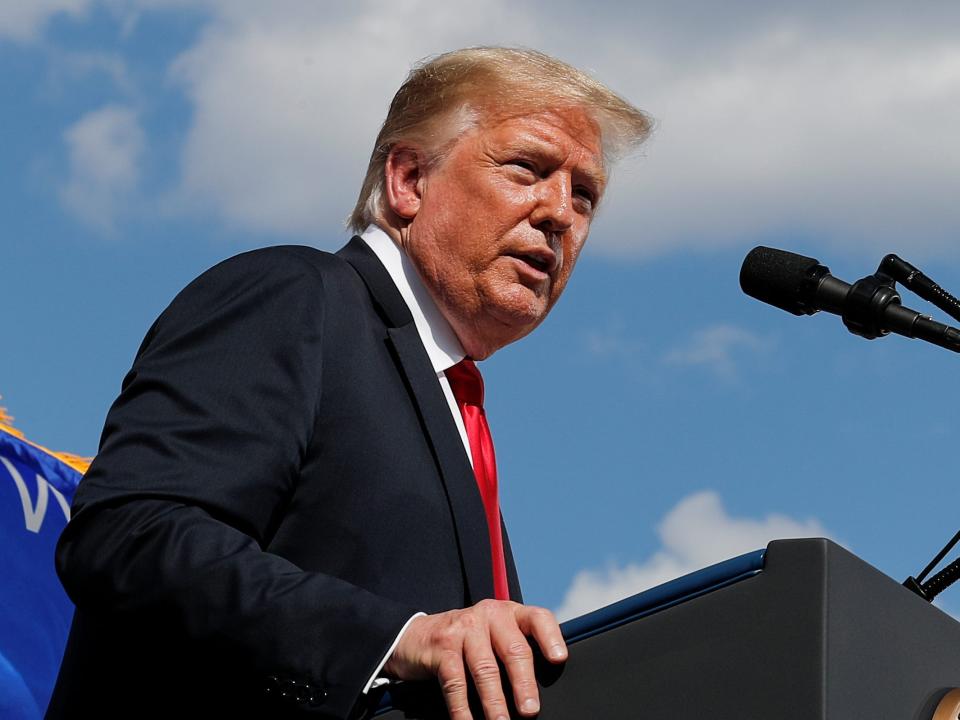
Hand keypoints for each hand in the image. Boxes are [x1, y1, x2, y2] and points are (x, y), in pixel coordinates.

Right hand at [384, 600, 566, 719]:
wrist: (418, 635)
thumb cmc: (468, 641)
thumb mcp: (494, 636)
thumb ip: (515, 649)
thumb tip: (537, 691)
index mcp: (510, 612)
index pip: (537, 618)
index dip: (551, 637)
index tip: (559, 660)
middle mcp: (489, 614)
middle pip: (513, 649)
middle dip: (524, 683)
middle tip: (530, 710)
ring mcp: (464, 628)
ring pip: (485, 669)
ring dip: (495, 701)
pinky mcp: (443, 646)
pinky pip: (456, 682)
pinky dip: (462, 708)